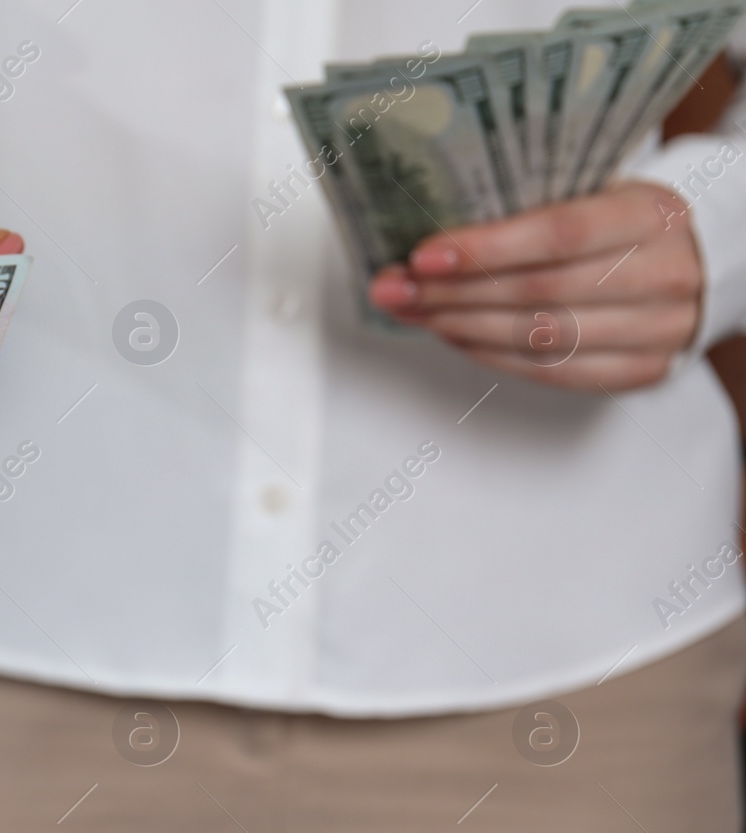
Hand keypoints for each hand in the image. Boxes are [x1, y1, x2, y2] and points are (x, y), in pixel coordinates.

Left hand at [367, 182, 700, 390]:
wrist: (705, 259)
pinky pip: (553, 372)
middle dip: (452, 293)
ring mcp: (658, 329)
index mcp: (651, 214)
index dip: (486, 249)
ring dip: (461, 327)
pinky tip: (455, 336)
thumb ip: (529, 206)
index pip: (559, 235)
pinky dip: (493, 355)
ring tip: (415, 312)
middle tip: (396, 288)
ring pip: (540, 338)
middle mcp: (663, 274)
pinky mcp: (643, 370)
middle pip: (538, 293)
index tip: (424, 257)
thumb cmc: (627, 221)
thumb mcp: (596, 191)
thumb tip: (432, 234)